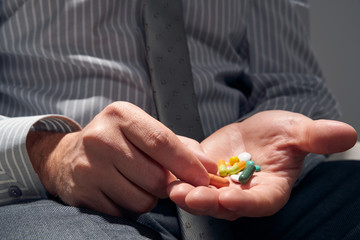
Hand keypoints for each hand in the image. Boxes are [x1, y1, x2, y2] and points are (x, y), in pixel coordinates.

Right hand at [26, 102, 209, 215]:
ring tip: (138, 183)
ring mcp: (89, 167)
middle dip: (169, 185)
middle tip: (163, 179)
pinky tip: (121, 190)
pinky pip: (124, 212)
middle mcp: (101, 138)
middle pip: (156, 177)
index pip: (162, 142)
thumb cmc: (116, 140)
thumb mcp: (143, 130)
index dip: (188, 164)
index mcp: (121, 115)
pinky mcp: (82, 192)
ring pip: (142, 200)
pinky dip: (131, 206)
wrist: (67, 156)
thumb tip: (209, 166)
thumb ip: (178, 145)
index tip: (205, 178)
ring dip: (150, 197)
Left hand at [168, 110, 356, 219]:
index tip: (231, 199)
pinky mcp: (203, 174)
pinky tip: (165, 171)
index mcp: (270, 189)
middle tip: (190, 196)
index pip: (261, 202)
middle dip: (208, 202)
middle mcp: (244, 194)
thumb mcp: (298, 131)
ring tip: (172, 188)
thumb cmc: (281, 135)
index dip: (246, 203)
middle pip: (226, 205)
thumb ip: (316, 137)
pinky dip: (178, 176)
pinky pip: (190, 178)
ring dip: (187, 194)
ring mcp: (221, 185)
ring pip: (204, 195)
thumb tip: (348, 134)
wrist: (257, 134)